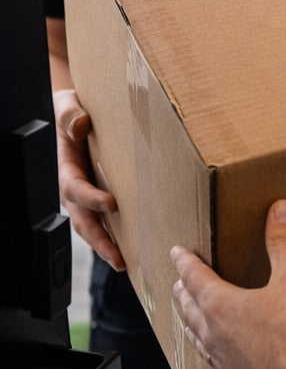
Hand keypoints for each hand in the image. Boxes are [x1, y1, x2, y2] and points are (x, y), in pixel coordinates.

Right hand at [53, 87, 124, 270]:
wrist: (74, 112)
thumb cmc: (72, 110)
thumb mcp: (67, 105)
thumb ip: (70, 115)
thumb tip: (79, 125)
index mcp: (66, 168)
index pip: (75, 188)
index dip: (90, 198)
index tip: (111, 204)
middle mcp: (74, 187)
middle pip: (82, 220)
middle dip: (99, 240)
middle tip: (118, 258)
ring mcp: (87, 194)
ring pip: (93, 225)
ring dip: (108, 245)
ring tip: (126, 263)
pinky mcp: (100, 195)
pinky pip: (106, 218)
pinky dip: (117, 234)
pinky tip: (135, 247)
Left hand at [171, 200, 285, 368]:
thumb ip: (284, 243)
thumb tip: (281, 208)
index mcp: (220, 305)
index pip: (194, 277)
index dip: (184, 261)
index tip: (176, 252)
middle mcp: (213, 333)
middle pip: (188, 306)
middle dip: (183, 290)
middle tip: (179, 280)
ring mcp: (222, 360)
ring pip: (195, 334)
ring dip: (189, 318)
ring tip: (190, 313)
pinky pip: (210, 356)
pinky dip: (205, 343)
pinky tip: (217, 348)